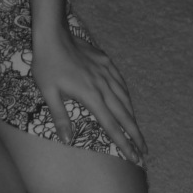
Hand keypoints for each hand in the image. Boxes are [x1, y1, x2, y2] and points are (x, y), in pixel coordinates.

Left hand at [31, 24, 145, 165]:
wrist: (53, 35)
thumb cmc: (47, 64)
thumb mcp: (48, 92)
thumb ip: (60, 117)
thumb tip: (67, 140)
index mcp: (90, 96)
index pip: (111, 126)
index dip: (124, 144)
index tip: (134, 158)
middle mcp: (103, 86)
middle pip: (124, 115)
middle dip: (135, 135)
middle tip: (145, 152)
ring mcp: (106, 72)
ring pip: (125, 99)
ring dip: (133, 117)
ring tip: (138, 132)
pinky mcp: (105, 61)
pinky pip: (121, 82)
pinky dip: (127, 95)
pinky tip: (128, 101)